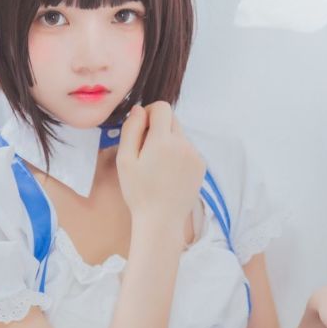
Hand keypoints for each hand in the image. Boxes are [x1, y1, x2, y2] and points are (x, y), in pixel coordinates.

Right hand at [115, 101, 205, 231]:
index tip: (141, 127)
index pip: (162, 108)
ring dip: (168, 141)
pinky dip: (178, 154)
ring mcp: (195, 155)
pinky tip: (169, 173)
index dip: (149, 113)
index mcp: (163, 140)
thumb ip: (131, 130)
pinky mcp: (201, 166)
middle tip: (146, 150)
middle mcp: (184, 144)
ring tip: (157, 166)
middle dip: (158, 127)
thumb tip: (139, 109)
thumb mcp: (125, 160)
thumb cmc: (139, 192)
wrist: (161, 220)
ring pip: (180, 135)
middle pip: (172, 119)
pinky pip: (188, 149)